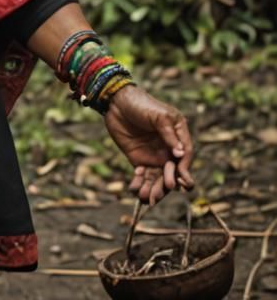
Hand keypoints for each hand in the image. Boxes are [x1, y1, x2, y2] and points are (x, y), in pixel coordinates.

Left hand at [103, 84, 194, 203]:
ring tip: (146, 198)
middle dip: (166, 185)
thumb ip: (169, 135)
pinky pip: (142, 175)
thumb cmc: (141, 104)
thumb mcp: (159, 116)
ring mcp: (153, 156)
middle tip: (158, 194)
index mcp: (178, 137)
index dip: (184, 170)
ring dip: (153, 189)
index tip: (181, 182)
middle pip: (172, 172)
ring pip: (157, 178)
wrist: (116, 103)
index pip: (184, 157)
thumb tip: (181, 154)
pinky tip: (135, 189)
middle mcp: (168, 150)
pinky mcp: (138, 159)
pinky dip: (140, 183)